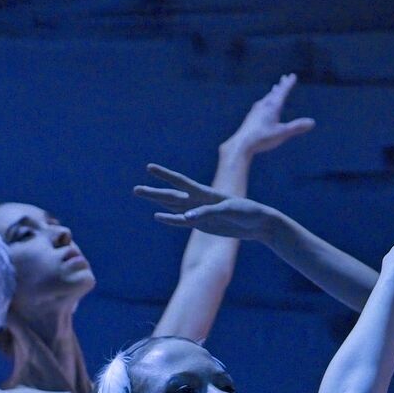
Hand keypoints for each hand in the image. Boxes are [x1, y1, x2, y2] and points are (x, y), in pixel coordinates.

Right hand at [135, 164, 283, 241]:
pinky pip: (181, 222)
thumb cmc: (248, 212)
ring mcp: (198, 212)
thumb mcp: (229, 211)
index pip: (180, 182)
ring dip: (157, 202)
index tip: (150, 168)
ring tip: (141, 195)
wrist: (259, 223)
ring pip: (172, 206)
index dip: (165, 175)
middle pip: (171, 195)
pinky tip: (157, 216)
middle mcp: (198, 201)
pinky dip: (169, 219)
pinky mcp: (201, 224)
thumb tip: (186, 217)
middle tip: (135, 189)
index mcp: (206, 193)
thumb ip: (206, 213)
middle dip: (153, 192)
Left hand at [221, 74, 314, 157]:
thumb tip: (312, 122)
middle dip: (280, 86)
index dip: (288, 84)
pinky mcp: (250, 119)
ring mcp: (255, 112)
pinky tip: (261, 107)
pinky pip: (259, 106)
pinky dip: (264, 102)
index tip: (292, 75)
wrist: (240, 145)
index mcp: (272, 107)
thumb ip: (296, 127)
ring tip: (274, 90)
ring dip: (271, 93)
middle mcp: (263, 107)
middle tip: (284, 78)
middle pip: (273, 94)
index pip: (282, 92)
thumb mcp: (282, 133)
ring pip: (265, 99)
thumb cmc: (262, 139)